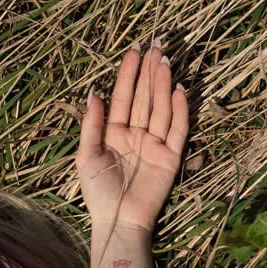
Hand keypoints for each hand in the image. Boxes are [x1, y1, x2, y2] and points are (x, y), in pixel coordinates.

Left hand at [76, 44, 189, 233]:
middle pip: (145, 98)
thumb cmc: (97, 193)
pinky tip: (179, 91)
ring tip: (165, 61)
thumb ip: (92, 124)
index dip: (128, 74)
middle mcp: (136, 134)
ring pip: (161, 108)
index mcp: (115, 133)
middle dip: (149, 72)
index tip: (134, 51)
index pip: (124, 97)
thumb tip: (94, 92)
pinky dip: (179, 111)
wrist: (118, 222)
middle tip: (156, 45)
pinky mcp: (171, 157)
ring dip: (163, 85)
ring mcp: (155, 144)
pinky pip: (177, 130)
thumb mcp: (86, 156)